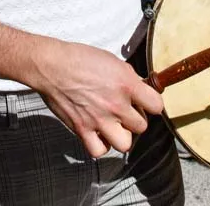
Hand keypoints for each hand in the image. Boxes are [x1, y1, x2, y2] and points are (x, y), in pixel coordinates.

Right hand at [30, 40, 162, 157]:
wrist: (52, 66)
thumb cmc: (80, 59)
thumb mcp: (113, 61)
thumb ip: (129, 78)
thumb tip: (140, 89)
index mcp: (126, 84)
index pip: (157, 105)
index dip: (152, 104)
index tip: (146, 102)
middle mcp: (116, 105)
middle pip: (141, 126)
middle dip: (135, 119)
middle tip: (125, 111)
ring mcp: (99, 120)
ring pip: (125, 143)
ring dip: (121, 135)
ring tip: (113, 124)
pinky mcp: (82, 129)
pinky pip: (99, 150)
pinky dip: (100, 145)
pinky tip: (98, 133)